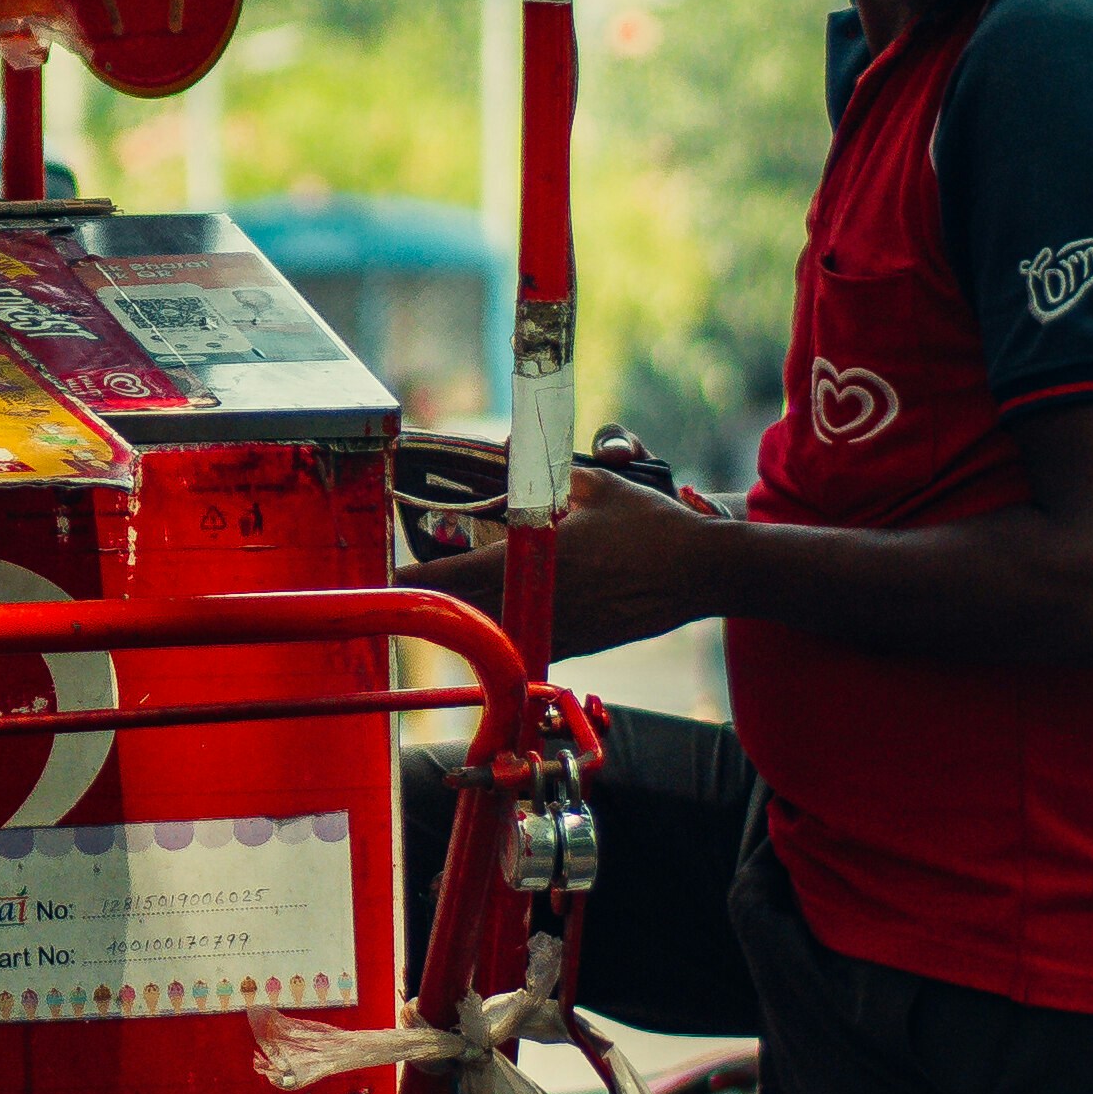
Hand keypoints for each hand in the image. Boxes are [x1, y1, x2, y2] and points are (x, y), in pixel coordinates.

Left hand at [401, 460, 731, 656]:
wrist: (704, 572)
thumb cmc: (652, 525)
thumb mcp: (597, 486)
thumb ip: (547, 472)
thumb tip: (511, 448)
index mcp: (536, 562)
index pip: (454, 577)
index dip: (415, 578)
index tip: (388, 574)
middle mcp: (542, 603)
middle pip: (465, 612)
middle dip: (435, 602)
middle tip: (411, 588)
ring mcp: (562, 630)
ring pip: (495, 633)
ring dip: (469, 619)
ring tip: (448, 604)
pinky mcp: (582, 645)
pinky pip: (529, 642)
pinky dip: (507, 632)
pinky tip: (500, 619)